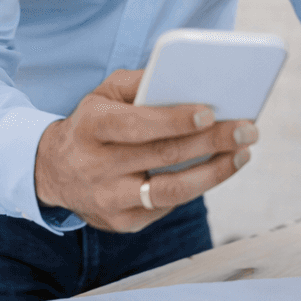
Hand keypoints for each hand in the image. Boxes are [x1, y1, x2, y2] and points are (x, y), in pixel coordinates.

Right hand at [34, 69, 257, 233]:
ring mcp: (108, 199)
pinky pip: (167, 206)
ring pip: (171, 191)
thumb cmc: (91, 124)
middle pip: (163, 156)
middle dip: (211, 142)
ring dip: (214, 173)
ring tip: (242, 154)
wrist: (53, 171)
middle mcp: (95, 166)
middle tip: (247, 129)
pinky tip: (216, 170)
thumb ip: (138, 82)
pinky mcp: (121, 223)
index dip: (175, 120)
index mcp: (90, 127)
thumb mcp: (102, 94)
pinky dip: (196, 187)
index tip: (211, 112)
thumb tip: (184, 77)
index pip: (136, 125)